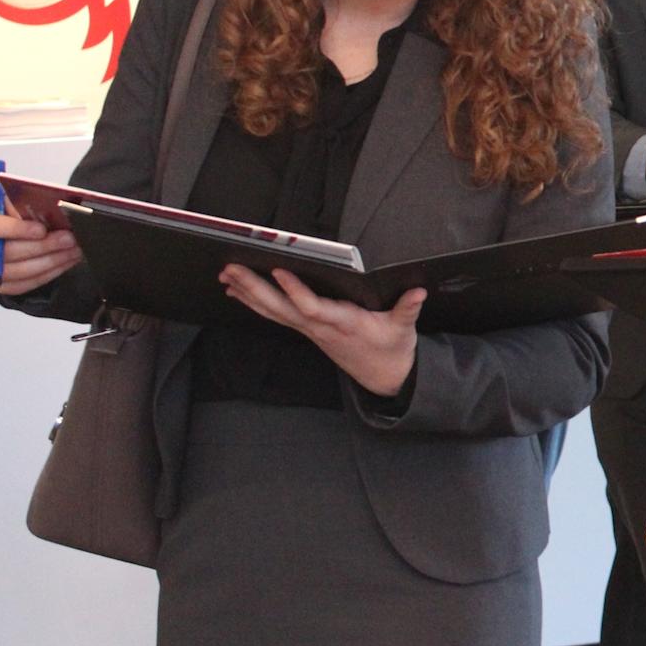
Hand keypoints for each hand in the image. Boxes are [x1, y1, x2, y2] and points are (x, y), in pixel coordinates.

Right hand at [0, 200, 80, 294]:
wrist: (11, 234)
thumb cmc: (13, 215)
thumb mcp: (16, 204)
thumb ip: (26, 205)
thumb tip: (50, 208)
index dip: (16, 229)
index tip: (41, 229)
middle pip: (6, 253)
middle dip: (42, 246)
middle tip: (68, 239)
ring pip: (19, 271)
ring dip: (51, 261)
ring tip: (73, 250)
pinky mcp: (0, 285)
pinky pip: (26, 283)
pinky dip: (50, 273)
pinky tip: (66, 261)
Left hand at [221, 265, 421, 396]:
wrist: (383, 376)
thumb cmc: (391, 348)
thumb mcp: (404, 329)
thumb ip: (409, 308)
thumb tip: (419, 292)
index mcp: (343, 323)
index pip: (314, 308)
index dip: (295, 291)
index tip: (280, 271)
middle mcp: (320, 327)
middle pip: (281, 308)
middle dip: (255, 288)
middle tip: (232, 269)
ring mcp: (310, 330)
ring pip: (272, 311)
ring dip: (247, 293)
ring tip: (226, 274)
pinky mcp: (306, 329)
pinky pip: (275, 315)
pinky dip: (254, 302)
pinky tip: (237, 291)